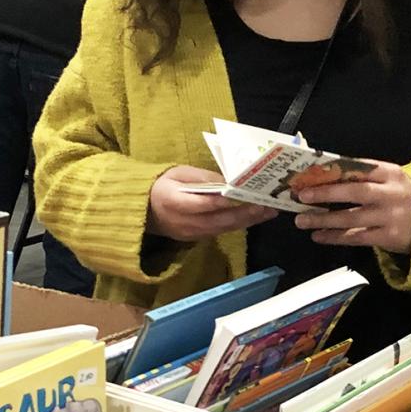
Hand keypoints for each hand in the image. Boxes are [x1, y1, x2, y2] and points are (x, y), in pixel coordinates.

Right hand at [146, 166, 276, 242]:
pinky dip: (238, 224)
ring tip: (267, 212)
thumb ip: (201, 177)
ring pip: (223, 228)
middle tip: (266, 205)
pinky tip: (253, 218)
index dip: (225, 201)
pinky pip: (220, 231)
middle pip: (218, 219)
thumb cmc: (161, 185)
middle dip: (244, 213)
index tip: (245, 195)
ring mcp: (190, 233)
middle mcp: (184, 222)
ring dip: (246, 221)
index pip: (203, 203)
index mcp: (174, 201)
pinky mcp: (196, 238)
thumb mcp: (177, 173)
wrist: (143, 210)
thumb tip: (227, 180)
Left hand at [292, 160, 410, 251]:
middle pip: (354, 191)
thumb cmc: (409, 198)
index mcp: (391, 173)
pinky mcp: (390, 237)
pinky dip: (335, 237)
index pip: (359, 168)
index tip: (311, 173)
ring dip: (323, 219)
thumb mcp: (394, 180)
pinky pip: (357, 237)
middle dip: (325, 193)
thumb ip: (368, 177)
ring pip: (351, 217)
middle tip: (302, 195)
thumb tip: (328, 174)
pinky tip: (319, 236)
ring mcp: (391, 216)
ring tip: (302, 220)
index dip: (333, 171)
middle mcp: (391, 193)